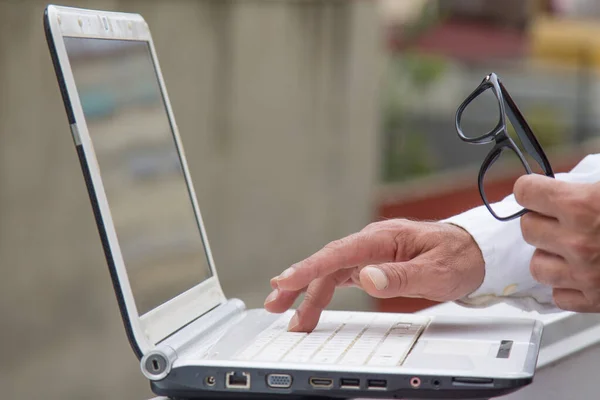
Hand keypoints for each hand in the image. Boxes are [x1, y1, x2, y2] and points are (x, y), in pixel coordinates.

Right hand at [264, 219, 484, 331]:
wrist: (474, 251)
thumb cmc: (457, 257)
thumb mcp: (436, 271)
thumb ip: (401, 276)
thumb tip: (367, 278)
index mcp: (383, 239)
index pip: (337, 253)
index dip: (308, 267)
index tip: (285, 280)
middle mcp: (371, 243)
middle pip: (326, 263)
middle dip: (297, 283)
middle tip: (274, 303)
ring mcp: (370, 253)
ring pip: (331, 272)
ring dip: (308, 292)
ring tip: (290, 316)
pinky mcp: (372, 264)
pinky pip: (341, 276)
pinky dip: (324, 290)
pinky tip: (312, 302)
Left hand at [514, 175, 599, 311]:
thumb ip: (581, 186)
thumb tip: (555, 181)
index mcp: (582, 206)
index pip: (524, 192)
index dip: (532, 190)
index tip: (537, 192)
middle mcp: (577, 242)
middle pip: (527, 228)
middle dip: (541, 223)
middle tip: (562, 221)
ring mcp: (585, 275)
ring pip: (536, 266)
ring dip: (550, 257)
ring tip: (572, 250)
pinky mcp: (595, 300)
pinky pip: (558, 296)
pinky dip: (568, 287)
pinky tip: (582, 274)